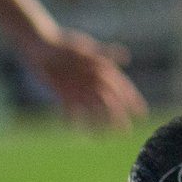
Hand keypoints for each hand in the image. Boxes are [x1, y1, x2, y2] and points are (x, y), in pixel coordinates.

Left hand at [25, 28, 144, 126]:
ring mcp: (78, 89)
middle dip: (117, 116)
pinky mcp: (63, 93)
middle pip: (109, 102)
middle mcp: (92, 81)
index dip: (132, 100)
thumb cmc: (65, 44)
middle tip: (124, 131)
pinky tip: (75, 130)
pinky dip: (73, 119)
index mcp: (101, 70)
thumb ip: (104, 54)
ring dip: (97, 122)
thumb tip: (126, 57)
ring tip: (100, 137)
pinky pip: (70, 110)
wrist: (40, 47)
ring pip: (92, 109)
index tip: (141, 112)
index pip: (122, 87)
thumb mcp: (85, 49)